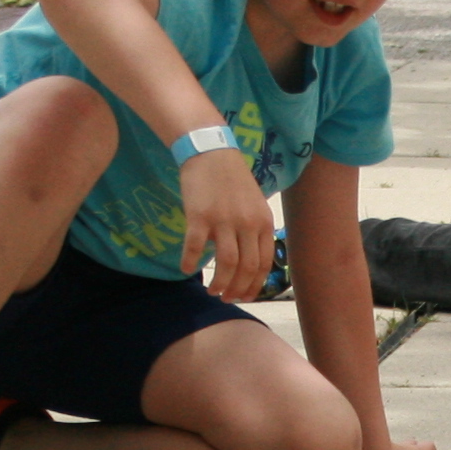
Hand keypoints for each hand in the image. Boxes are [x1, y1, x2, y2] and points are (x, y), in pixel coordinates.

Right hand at [179, 145, 276, 299]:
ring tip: (212, 290)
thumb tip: (251, 262)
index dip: (254, 285)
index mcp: (263, 222)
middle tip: (226, 297)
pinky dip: (190, 262)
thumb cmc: (232, 180)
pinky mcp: (199, 215)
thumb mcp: (254, 204)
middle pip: (246, 268)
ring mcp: (223, 220)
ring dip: (220, 283)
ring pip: (227, 263)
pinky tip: (187, 269)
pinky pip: (194, 247)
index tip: (244, 296)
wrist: (211, 151)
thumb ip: (255, 230)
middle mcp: (247, 223)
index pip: (263, 264)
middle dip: (237, 289)